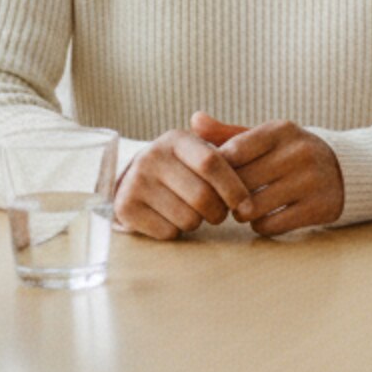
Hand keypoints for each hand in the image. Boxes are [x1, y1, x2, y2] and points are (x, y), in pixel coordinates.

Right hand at [112, 124, 251, 239]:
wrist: (134, 181)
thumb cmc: (181, 169)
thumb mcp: (199, 152)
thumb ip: (229, 158)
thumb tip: (246, 182)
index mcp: (176, 139)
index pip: (211, 163)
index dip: (234, 188)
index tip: (246, 206)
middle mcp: (152, 156)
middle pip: (202, 196)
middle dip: (219, 212)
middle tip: (218, 213)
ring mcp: (135, 181)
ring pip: (187, 218)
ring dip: (198, 222)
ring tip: (192, 213)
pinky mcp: (125, 207)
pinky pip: (168, 232)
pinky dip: (177, 232)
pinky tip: (171, 218)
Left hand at [191, 112, 344, 235]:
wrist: (344, 170)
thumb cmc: (289, 154)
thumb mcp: (265, 138)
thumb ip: (228, 132)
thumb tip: (194, 120)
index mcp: (282, 130)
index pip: (233, 152)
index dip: (218, 170)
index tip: (216, 178)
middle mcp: (299, 152)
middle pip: (240, 183)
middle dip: (227, 195)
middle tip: (226, 198)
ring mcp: (311, 181)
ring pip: (253, 207)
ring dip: (242, 213)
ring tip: (244, 208)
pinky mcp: (318, 207)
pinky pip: (271, 225)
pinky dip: (261, 225)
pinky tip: (265, 217)